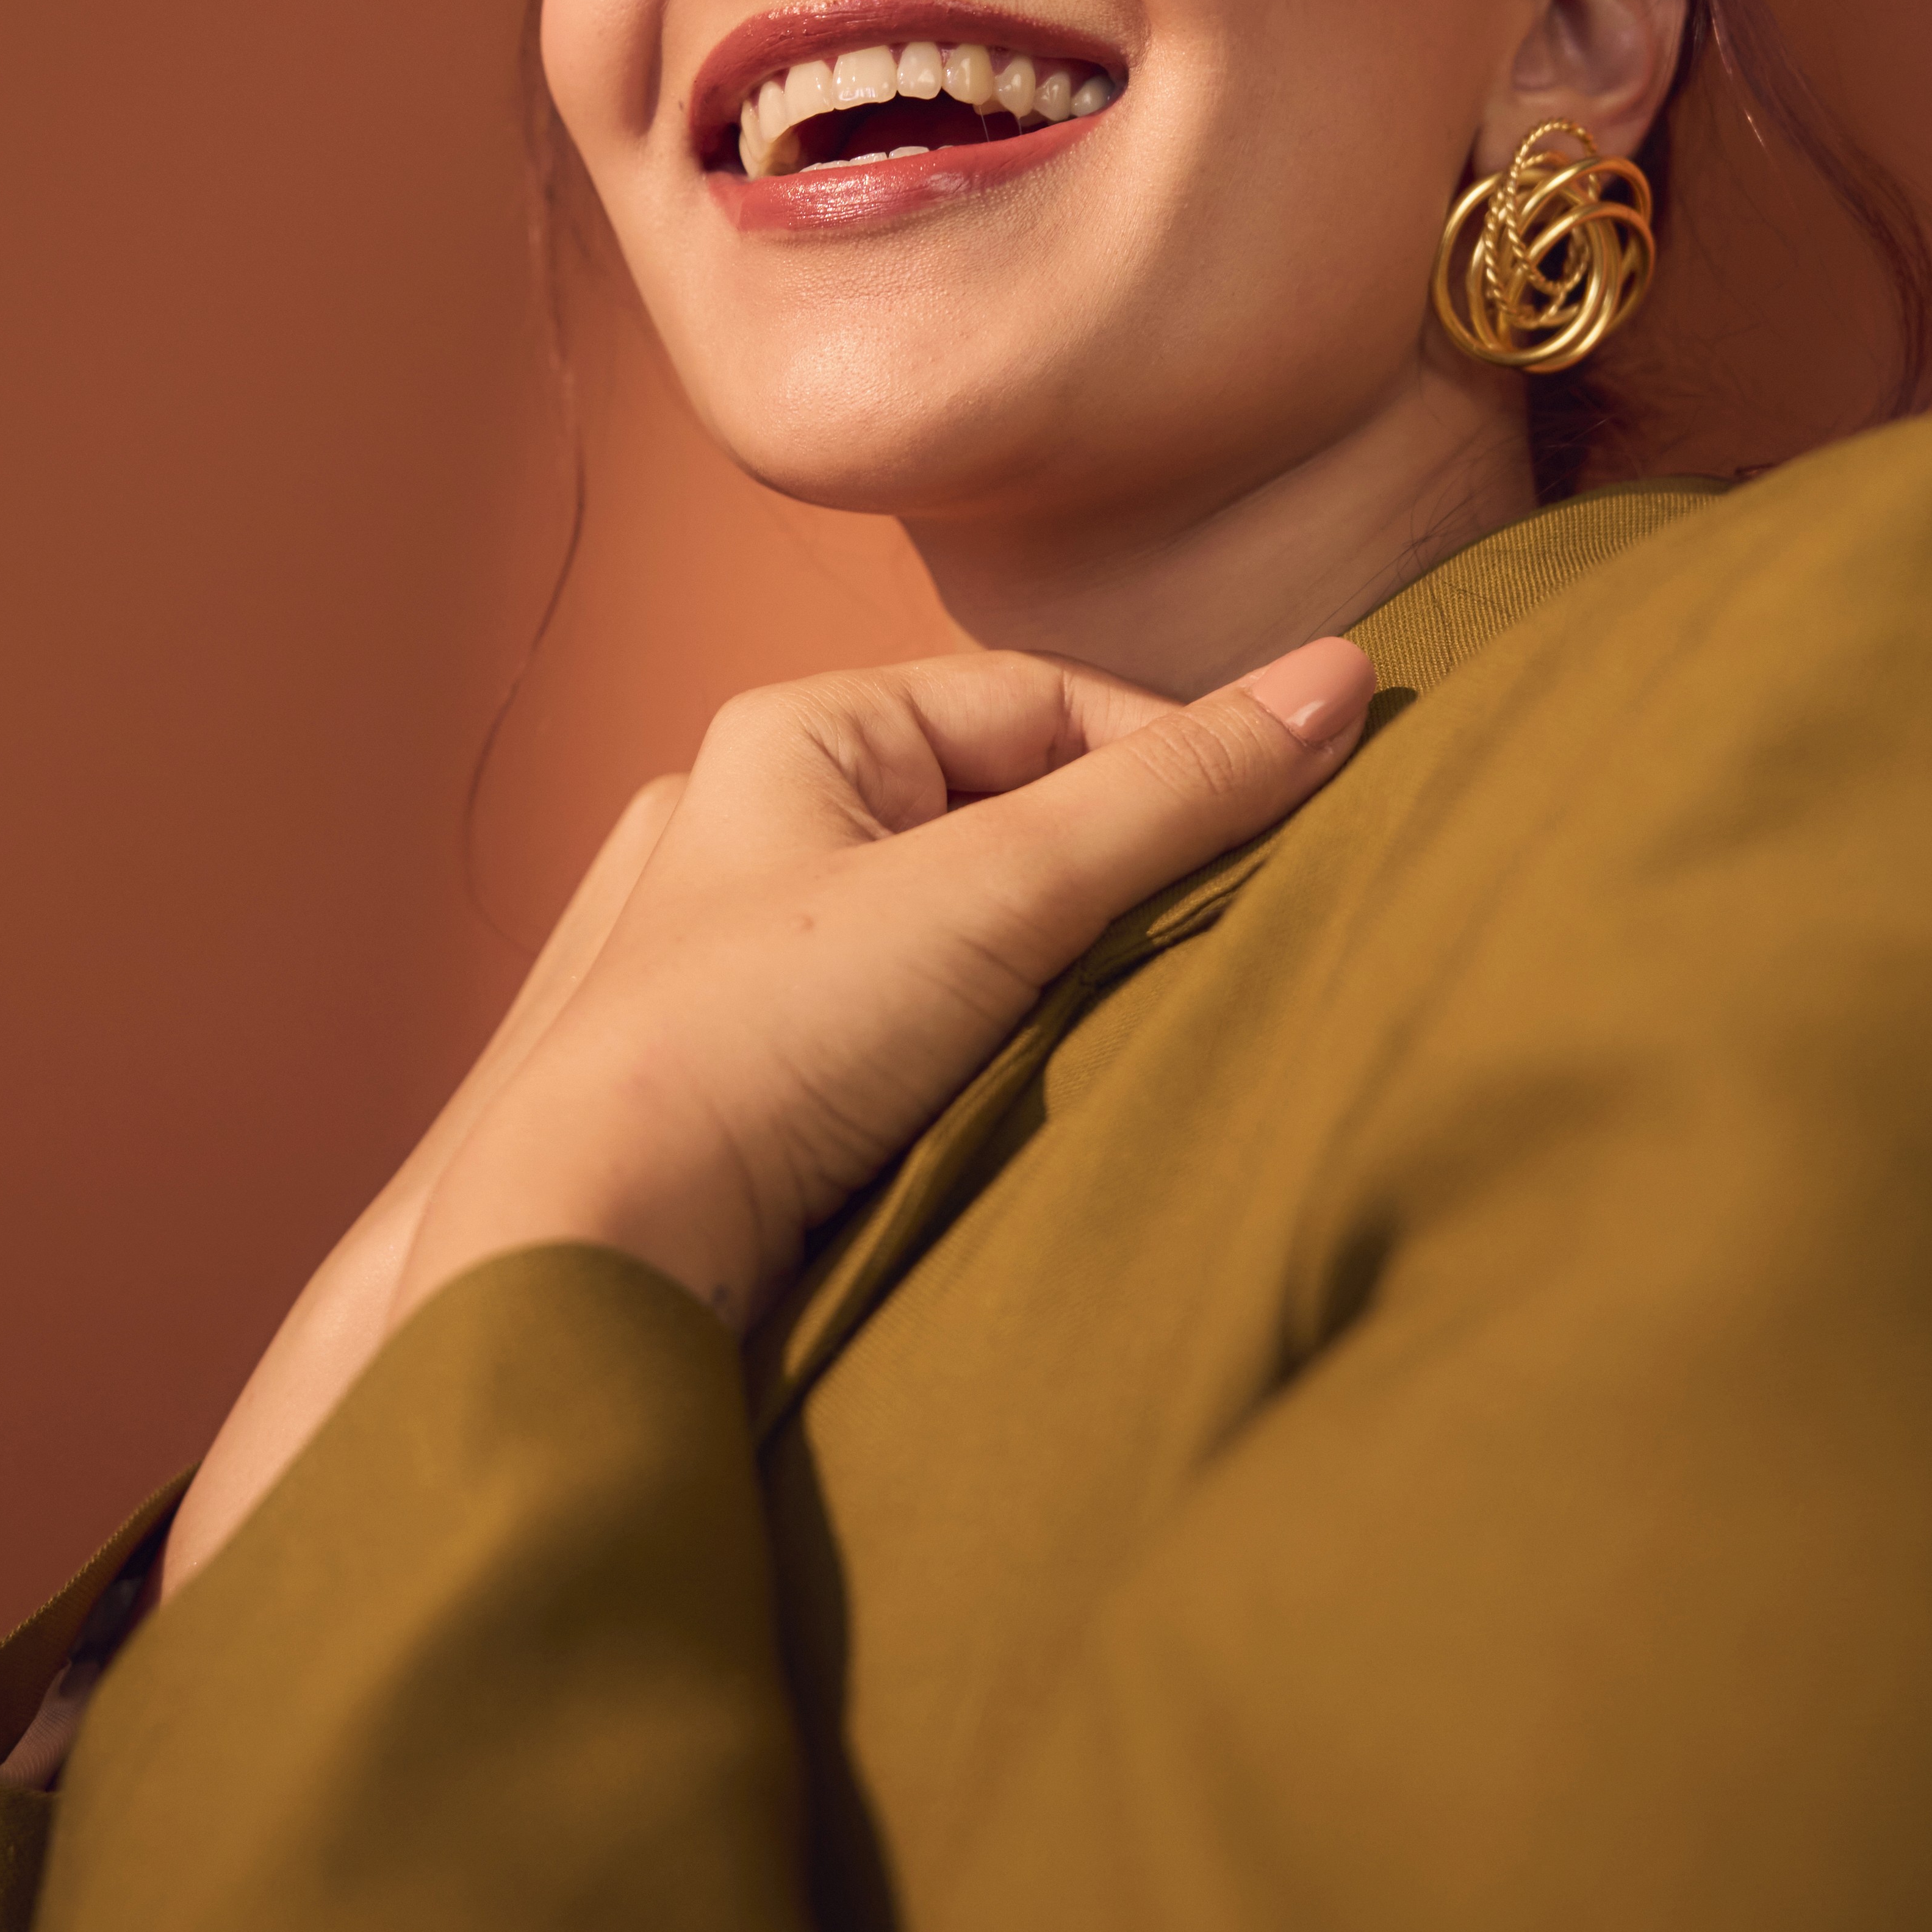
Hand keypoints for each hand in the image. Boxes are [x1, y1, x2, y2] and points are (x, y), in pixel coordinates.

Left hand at [162, 635, 1373, 1597]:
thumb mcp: (996, 894)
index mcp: (793, 734)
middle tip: (1206, 950)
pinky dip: (988, 1051)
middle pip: (1011, 814)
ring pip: (968, 927)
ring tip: (1115, 1035)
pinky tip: (1019, 1103)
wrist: (582, 1251)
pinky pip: (914, 1024)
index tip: (1280, 840)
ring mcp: (748, 954)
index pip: (1046, 703)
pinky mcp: (750, 1072)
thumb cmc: (756, 1047)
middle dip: (1115, 877)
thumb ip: (1175, 793)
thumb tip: (1348, 680)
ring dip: (1056, 974)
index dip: (1174, 761)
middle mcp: (760, 824)